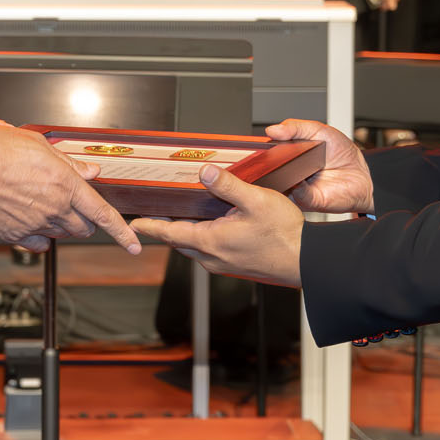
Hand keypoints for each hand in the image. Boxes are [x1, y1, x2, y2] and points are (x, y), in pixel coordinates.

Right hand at [0, 124, 140, 252]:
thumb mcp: (38, 144)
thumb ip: (68, 162)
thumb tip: (90, 171)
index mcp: (64, 183)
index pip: (103, 213)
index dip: (122, 232)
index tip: (134, 244)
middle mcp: (54, 207)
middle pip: (84, 226)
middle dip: (86, 219)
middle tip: (75, 205)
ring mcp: (35, 224)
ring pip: (63, 234)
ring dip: (64, 225)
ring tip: (46, 204)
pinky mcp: (15, 235)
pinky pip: (39, 244)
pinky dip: (42, 237)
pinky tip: (33, 222)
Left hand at [133, 167, 304, 288]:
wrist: (305, 260)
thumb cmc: (284, 234)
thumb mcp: (256, 200)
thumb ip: (228, 186)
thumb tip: (205, 172)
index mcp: (211, 241)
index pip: (170, 233)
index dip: (150, 226)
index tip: (134, 223)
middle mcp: (213, 257)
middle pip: (179, 241)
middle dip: (165, 229)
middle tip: (153, 215)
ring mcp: (224, 264)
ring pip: (194, 247)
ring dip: (184, 234)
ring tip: (180, 216)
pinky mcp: (235, 266)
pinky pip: (209, 252)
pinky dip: (202, 239)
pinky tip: (213, 226)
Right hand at [263, 118, 373, 215]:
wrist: (362, 176)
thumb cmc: (342, 154)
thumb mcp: (318, 130)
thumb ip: (295, 127)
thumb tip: (272, 130)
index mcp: (290, 155)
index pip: (268, 153)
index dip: (261, 150)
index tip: (257, 145)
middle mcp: (290, 172)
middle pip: (269, 170)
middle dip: (267, 164)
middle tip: (270, 155)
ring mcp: (296, 187)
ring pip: (278, 184)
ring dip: (280, 175)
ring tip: (288, 164)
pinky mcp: (306, 200)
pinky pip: (296, 193)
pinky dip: (297, 186)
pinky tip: (301, 178)